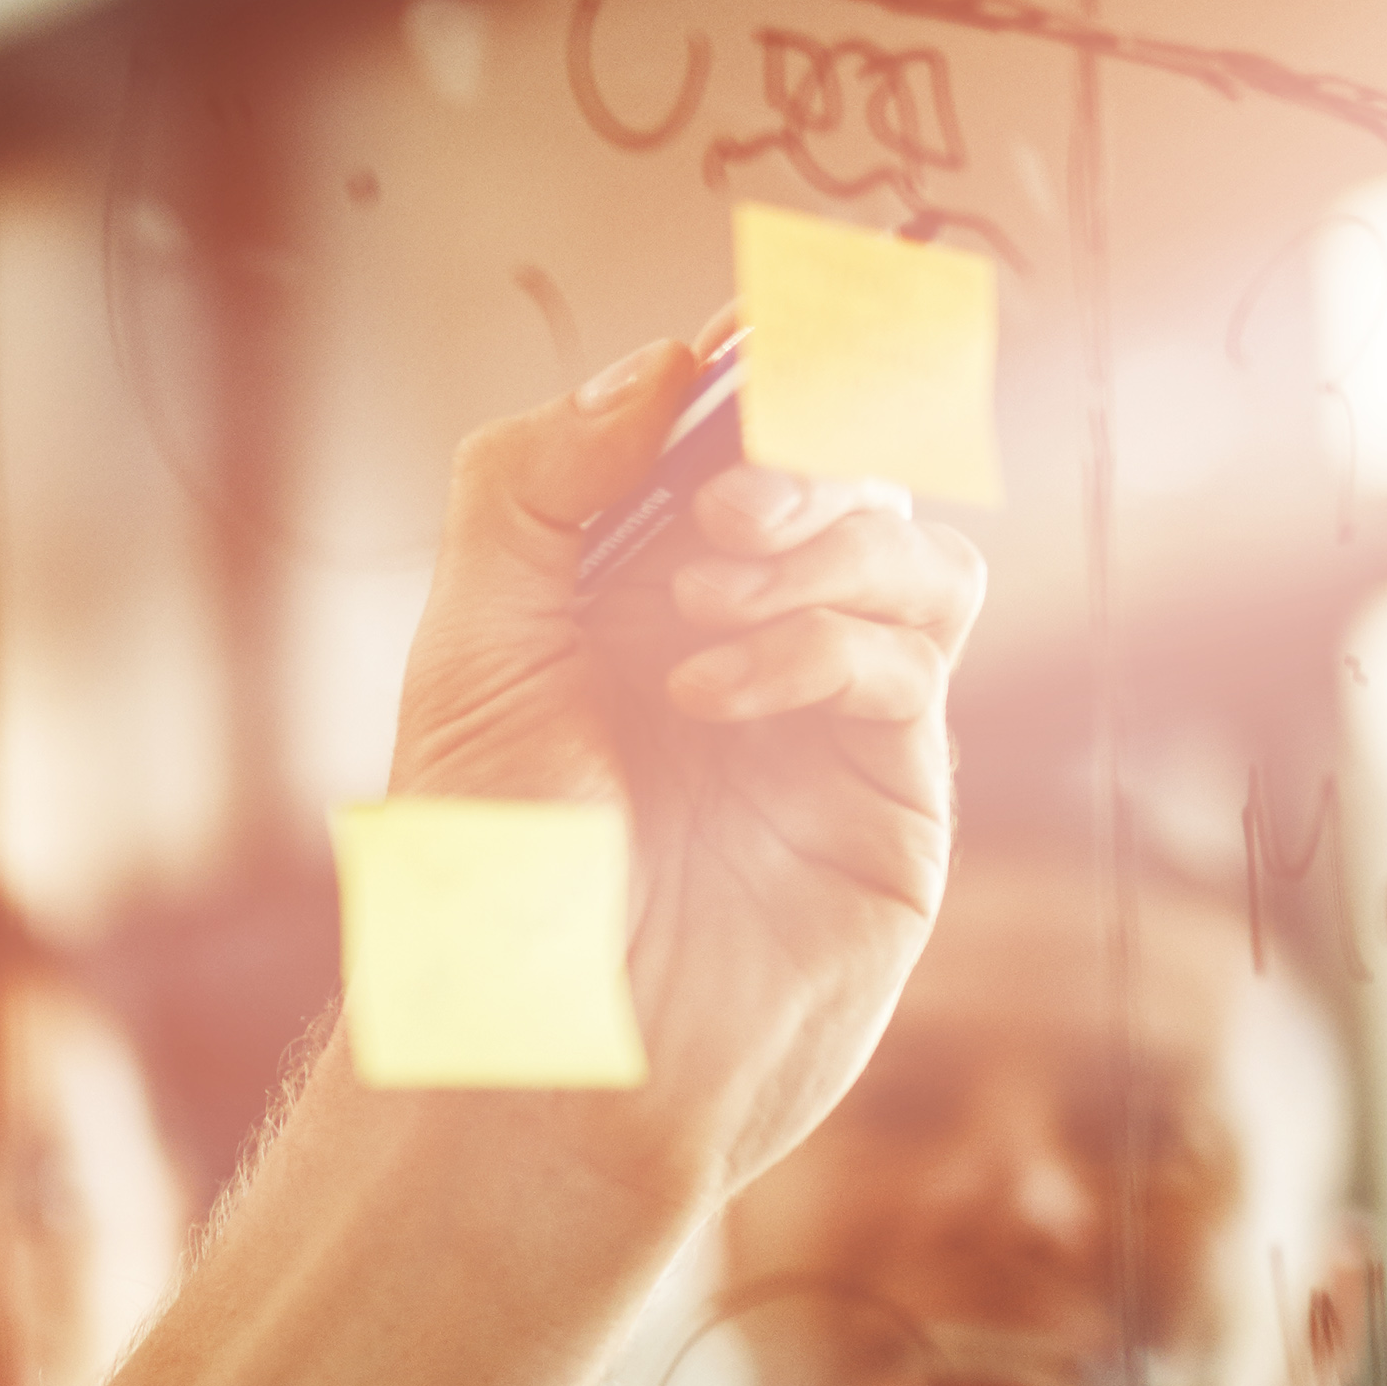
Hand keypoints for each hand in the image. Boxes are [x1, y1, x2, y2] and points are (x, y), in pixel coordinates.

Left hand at [376, 330, 984, 1209]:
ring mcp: (830, 713)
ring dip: (820, 543)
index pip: (734, 434)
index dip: (758, 371)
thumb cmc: (489, 866)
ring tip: (700, 607)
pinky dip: (824, 641)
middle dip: (799, 450)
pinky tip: (714, 694)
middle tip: (724, 499)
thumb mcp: (472, 646)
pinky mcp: (894, 791)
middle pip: (847, 470)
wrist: (539, 1045)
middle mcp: (745, 636)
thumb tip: (663, 361)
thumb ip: (539, 485)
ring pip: (911, 549)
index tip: (748, 340)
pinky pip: (914, 654)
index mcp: (637, 589)